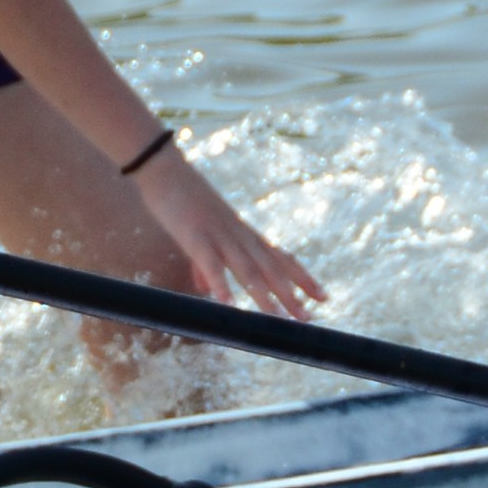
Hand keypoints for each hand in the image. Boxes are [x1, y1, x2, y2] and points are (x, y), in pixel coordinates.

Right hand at [133, 144, 323, 315]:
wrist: (164, 168)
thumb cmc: (180, 200)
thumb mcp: (197, 237)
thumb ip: (203, 266)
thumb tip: (207, 291)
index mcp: (243, 234)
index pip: (280, 258)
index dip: (302, 277)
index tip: (323, 296)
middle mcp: (239, 235)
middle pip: (271, 268)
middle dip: (291, 294)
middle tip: (309, 318)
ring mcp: (219, 235)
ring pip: (247, 269)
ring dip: (264, 296)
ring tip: (278, 320)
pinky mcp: (195, 236)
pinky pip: (209, 263)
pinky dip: (220, 284)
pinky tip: (228, 305)